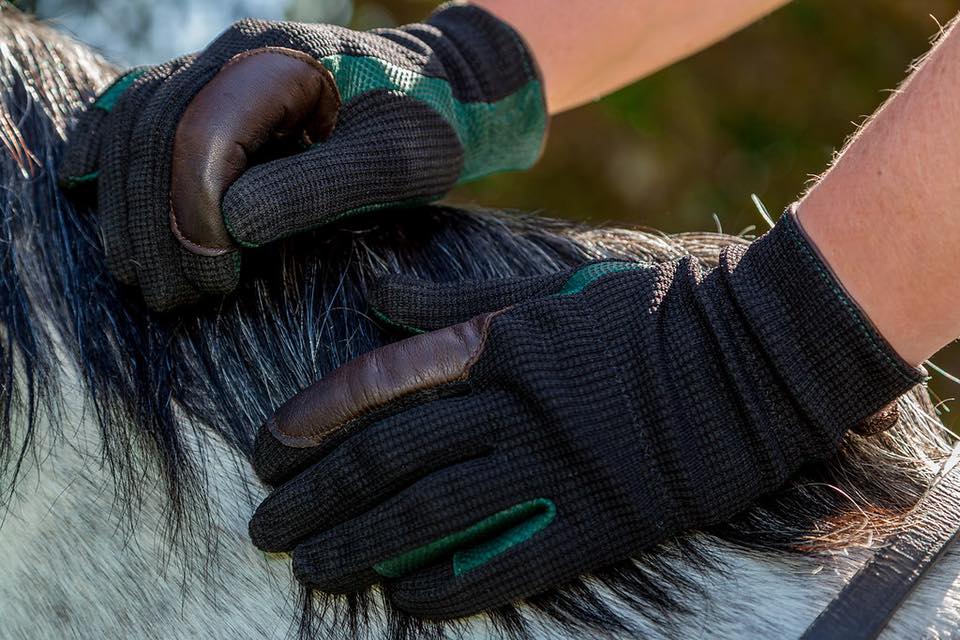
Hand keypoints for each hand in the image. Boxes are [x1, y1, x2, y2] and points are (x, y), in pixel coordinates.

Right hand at [59, 4, 546, 310]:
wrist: (431, 88)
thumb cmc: (422, 127)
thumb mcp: (390, 165)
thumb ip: (314, 190)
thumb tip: (231, 229)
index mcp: (279, 65)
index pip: (202, 135)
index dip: (192, 213)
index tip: (216, 277)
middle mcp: (232, 56)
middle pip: (156, 134)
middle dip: (153, 225)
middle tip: (171, 297)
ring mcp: (214, 68)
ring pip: (135, 126)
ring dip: (126, 206)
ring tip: (139, 276)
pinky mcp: (207, 89)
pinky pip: (134, 111)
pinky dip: (107, 151)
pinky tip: (82, 184)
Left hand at [247, 214, 919, 618]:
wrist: (754, 353)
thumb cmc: (649, 309)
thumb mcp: (547, 286)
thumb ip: (457, 301)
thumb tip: (376, 293)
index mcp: (497, 344)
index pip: (379, 382)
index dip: (315, 416)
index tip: (270, 448)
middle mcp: (512, 407)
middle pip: (389, 458)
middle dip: (317, 494)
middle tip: (266, 524)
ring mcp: (553, 467)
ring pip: (430, 515)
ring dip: (361, 545)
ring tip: (310, 566)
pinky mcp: (598, 520)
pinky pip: (505, 561)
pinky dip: (448, 586)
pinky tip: (403, 601)